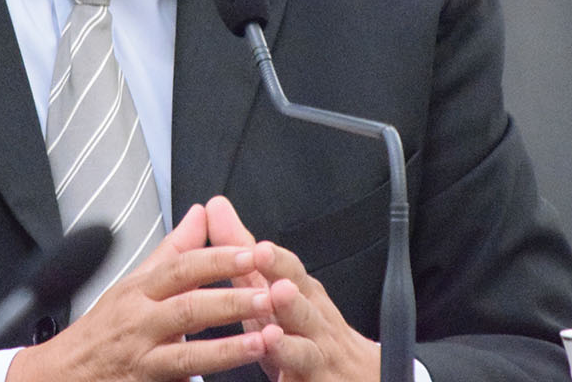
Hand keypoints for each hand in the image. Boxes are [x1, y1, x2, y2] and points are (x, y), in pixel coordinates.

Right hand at [7, 203, 269, 381]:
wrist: (60, 377)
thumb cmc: (103, 329)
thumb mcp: (133, 283)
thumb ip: (174, 250)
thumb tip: (202, 212)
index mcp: (139, 290)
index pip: (181, 267)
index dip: (218, 259)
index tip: (253, 253)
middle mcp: (139, 323)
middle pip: (188, 308)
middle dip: (232, 301)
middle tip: (272, 294)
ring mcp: (141, 361)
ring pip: (187, 355)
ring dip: (229, 349)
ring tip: (265, 340)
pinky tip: (235, 379)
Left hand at [206, 196, 379, 381]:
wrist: (356, 376)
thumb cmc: (305, 328)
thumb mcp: (272, 287)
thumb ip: (242, 250)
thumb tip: (215, 207)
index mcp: (301, 295)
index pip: (292, 273)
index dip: (279, 263)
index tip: (262, 249)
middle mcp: (313, 325)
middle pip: (304, 310)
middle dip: (291, 300)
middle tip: (277, 289)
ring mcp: (316, 359)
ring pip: (305, 352)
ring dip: (290, 346)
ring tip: (271, 338)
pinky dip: (290, 381)